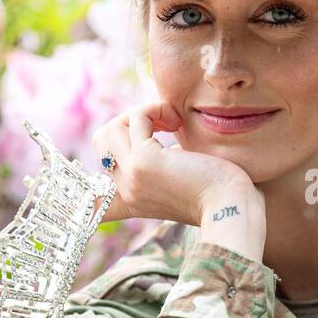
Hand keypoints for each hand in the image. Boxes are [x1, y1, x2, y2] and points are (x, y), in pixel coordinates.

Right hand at [91, 102, 254, 227]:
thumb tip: (153, 127)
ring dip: (141, 112)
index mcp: (132, 201)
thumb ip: (162, 165)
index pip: (90, 203)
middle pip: (101, 142)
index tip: (93, 174)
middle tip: (163, 124)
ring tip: (170, 120)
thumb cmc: (219, 193)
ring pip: (111, 128)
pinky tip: (177, 120)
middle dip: (129, 121)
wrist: (233, 208)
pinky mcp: (144, 162)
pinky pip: (136, 118)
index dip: (83, 186)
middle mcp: (125, 192)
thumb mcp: (182, 181)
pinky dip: (155, 108)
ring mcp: (130, 177)